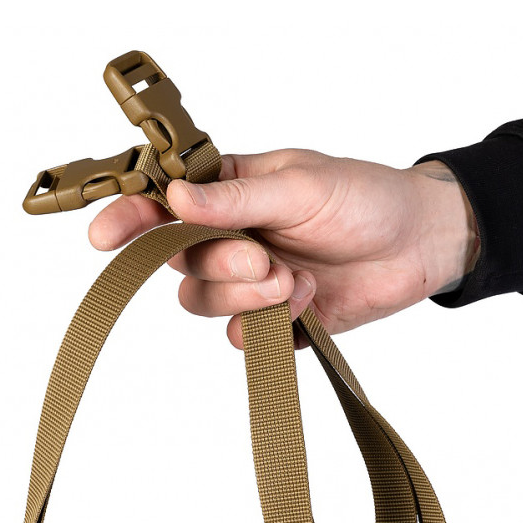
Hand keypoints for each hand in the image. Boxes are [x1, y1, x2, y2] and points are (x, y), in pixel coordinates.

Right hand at [88, 149, 478, 348]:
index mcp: (229, 191)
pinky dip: (269, 326)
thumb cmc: (365, 197)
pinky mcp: (274, 319)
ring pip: (206, 303)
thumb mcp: (301, 185)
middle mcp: (231, 237)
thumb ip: (237, 197)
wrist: (418, 244)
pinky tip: (305, 302)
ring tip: (294, 280)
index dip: (128, 218)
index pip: (162, 204)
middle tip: (266, 259)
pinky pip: (242, 337)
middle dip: (219, 267)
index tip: (105, 236)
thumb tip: (177, 198)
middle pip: (181, 264)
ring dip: (246, 297)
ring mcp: (250, 281)